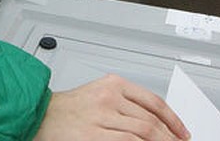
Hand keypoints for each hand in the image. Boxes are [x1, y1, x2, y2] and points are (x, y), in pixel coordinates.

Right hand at [33, 74, 189, 140]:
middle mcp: (109, 97)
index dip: (173, 119)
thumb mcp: (98, 95)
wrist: (38, 115)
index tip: (181, 131)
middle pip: (151, 119)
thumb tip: (152, 122)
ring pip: (144, 132)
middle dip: (170, 136)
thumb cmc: (66, 110)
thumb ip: (124, 104)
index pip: (154, 101)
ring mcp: (102, 116)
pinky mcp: (94, 135)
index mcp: (113, 84)